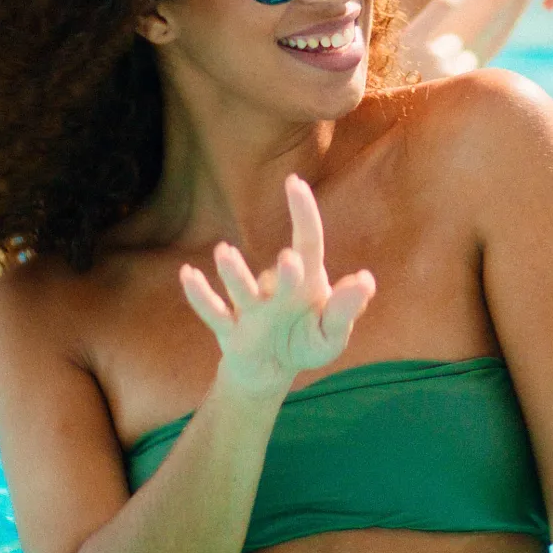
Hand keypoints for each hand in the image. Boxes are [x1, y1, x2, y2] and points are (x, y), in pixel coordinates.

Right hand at [178, 176, 376, 398]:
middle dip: (283, 272)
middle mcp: (276, 289)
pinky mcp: (230, 330)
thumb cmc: (305, 343)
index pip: (308, 241)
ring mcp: (251, 308)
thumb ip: (346, 310)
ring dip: (235, 274)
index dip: (303, 213)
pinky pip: (213, 311)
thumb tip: (366, 280)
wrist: (271, 370)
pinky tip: (187, 273)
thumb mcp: (331, 334)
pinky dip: (199, 294)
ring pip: (243, 290)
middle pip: (278, 274)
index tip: (294, 182)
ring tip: (224, 252)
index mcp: (305, 282)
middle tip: (290, 261)